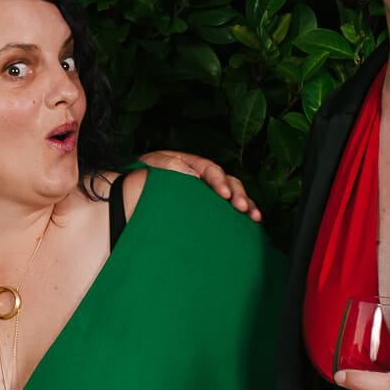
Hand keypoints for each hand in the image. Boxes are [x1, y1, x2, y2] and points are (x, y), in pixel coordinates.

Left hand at [139, 150, 260, 221]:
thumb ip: (169, 166)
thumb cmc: (144, 176)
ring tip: (255, 218)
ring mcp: (210, 193)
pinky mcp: (210, 208)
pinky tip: (254, 225)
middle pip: (228, 183)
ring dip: (247, 205)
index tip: (224, 195)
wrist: (134, 190)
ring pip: (234, 197)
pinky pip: (229, 211)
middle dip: (238, 195)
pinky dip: (242, 217)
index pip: (211, 170)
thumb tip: (193, 175)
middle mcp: (205, 177)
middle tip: (243, 208)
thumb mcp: (152, 165)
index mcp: (192, 164)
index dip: (219, 181)